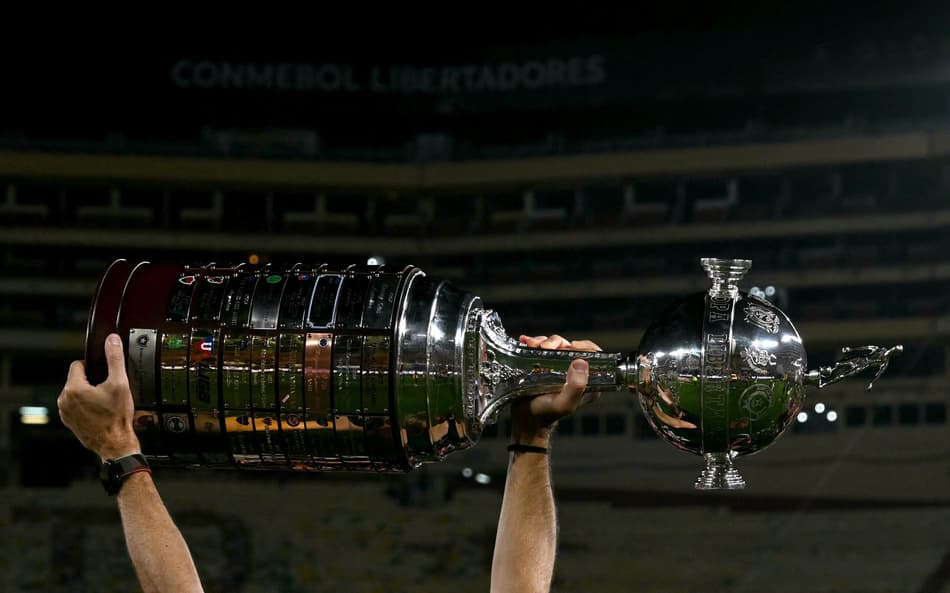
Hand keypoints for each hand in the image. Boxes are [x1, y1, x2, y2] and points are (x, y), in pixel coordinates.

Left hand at [58, 333, 139, 460]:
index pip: (78, 364)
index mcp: (73, 388)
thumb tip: (112, 341)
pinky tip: (100, 411)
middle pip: (77, 379)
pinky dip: (86, 406)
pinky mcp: (69, 421)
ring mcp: (65, 412)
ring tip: (105, 402)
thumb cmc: (116, 418)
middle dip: (92, 381)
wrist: (115, 444)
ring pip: (76, 392)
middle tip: (108, 390)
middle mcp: (64, 400)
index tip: (105, 374)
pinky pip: (76, 405)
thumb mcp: (120, 383)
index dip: (94, 366)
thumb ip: (115, 358)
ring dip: (88, 393)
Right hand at [509, 334, 601, 446]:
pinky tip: (526, 342)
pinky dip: (533, 342)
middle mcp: (574, 372)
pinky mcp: (544, 364)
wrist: (525, 419)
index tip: (571, 346)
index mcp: (588, 381)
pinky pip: (541, 347)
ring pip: (556, 344)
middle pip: (571, 346)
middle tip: (545, 347)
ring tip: (533, 346)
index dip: (584, 346)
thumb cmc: (546, 414)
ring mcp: (558, 367)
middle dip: (557, 343)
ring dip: (543, 341)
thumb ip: (576, 387)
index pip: (594, 356)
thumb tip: (581, 362)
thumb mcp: (564, 404)